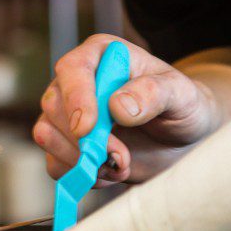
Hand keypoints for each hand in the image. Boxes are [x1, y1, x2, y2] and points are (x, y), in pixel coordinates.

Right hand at [32, 34, 221, 184]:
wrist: (183, 141)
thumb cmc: (182, 106)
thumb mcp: (181, 94)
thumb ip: (153, 93)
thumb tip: (117, 106)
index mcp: (101, 55)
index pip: (72, 68)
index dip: (76, 97)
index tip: (87, 128)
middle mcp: (78, 81)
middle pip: (53, 104)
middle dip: (84, 138)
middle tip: (121, 156)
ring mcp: (68, 114)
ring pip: (47, 134)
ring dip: (81, 159)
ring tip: (121, 165)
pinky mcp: (68, 145)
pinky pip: (55, 163)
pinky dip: (80, 175)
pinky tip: (111, 172)